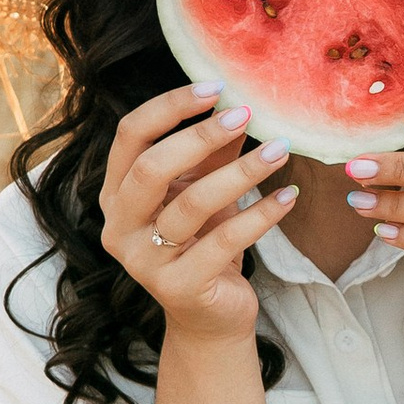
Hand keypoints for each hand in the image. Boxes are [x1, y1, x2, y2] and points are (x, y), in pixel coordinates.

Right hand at [100, 83, 293, 340]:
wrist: (211, 316)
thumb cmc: (204, 242)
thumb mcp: (204, 188)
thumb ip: (213, 150)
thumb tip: (239, 99)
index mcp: (116, 194)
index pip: (130, 136)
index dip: (170, 107)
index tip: (216, 87)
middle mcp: (119, 227)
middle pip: (150, 168)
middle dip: (200, 136)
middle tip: (246, 114)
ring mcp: (144, 262)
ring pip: (191, 204)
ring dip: (241, 172)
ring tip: (280, 150)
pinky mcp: (179, 288)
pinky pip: (223, 242)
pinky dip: (260, 214)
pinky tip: (288, 195)